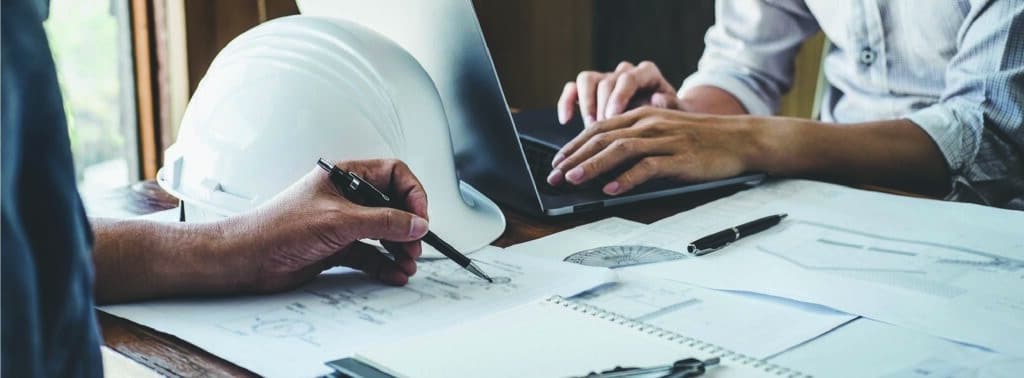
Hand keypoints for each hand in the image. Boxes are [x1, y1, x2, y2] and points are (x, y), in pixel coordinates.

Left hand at [222, 159, 429, 291]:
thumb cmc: (278, 227)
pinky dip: (384, 265)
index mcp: (346, 177)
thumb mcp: (340, 220)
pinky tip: (393, 274)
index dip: (412, 194)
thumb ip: (384, 222)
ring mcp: (342, 223)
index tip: (420, 217)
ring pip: (383, 233)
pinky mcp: (337, 247)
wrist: (248, 258)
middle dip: (408, 227)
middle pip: (392, 207)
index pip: (393, 175)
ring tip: (407, 263)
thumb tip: (416, 223)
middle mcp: (346, 198)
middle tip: (415, 245)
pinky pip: (370, 254)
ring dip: (399, 249)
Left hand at [547, 107, 760, 194]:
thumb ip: (635, 140)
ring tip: (574, 180)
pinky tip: (612, 189)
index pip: (598, 128)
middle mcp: (650, 124)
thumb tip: (602, 163)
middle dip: (574, 157)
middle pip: (603, 138)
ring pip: (620, 150)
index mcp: (642, 115)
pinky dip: (628, 178)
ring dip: (593, 165)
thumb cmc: (700, 139)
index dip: (573, 145)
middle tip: (554, 176)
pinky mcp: (681, 159)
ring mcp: (665, 140)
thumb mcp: (663, 132)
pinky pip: (649, 167)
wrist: (740, 138)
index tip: (555, 162)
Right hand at [558, 61, 681, 125]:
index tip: (613, 117)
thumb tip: (658, 99)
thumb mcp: (680, 114)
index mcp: (646, 74)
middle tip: (601, 129)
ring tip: (589, 127)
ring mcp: (606, 81)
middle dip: (601, 105)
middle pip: (606, 80)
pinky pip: (572, 89)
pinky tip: (565, 120)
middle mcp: (624, 73)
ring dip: (585, 104)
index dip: (619, 96)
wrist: (664, 124)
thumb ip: (672, 106)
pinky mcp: (590, 91)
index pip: (629, 77)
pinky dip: (567, 102)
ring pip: (586, 79)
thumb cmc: (673, 119)